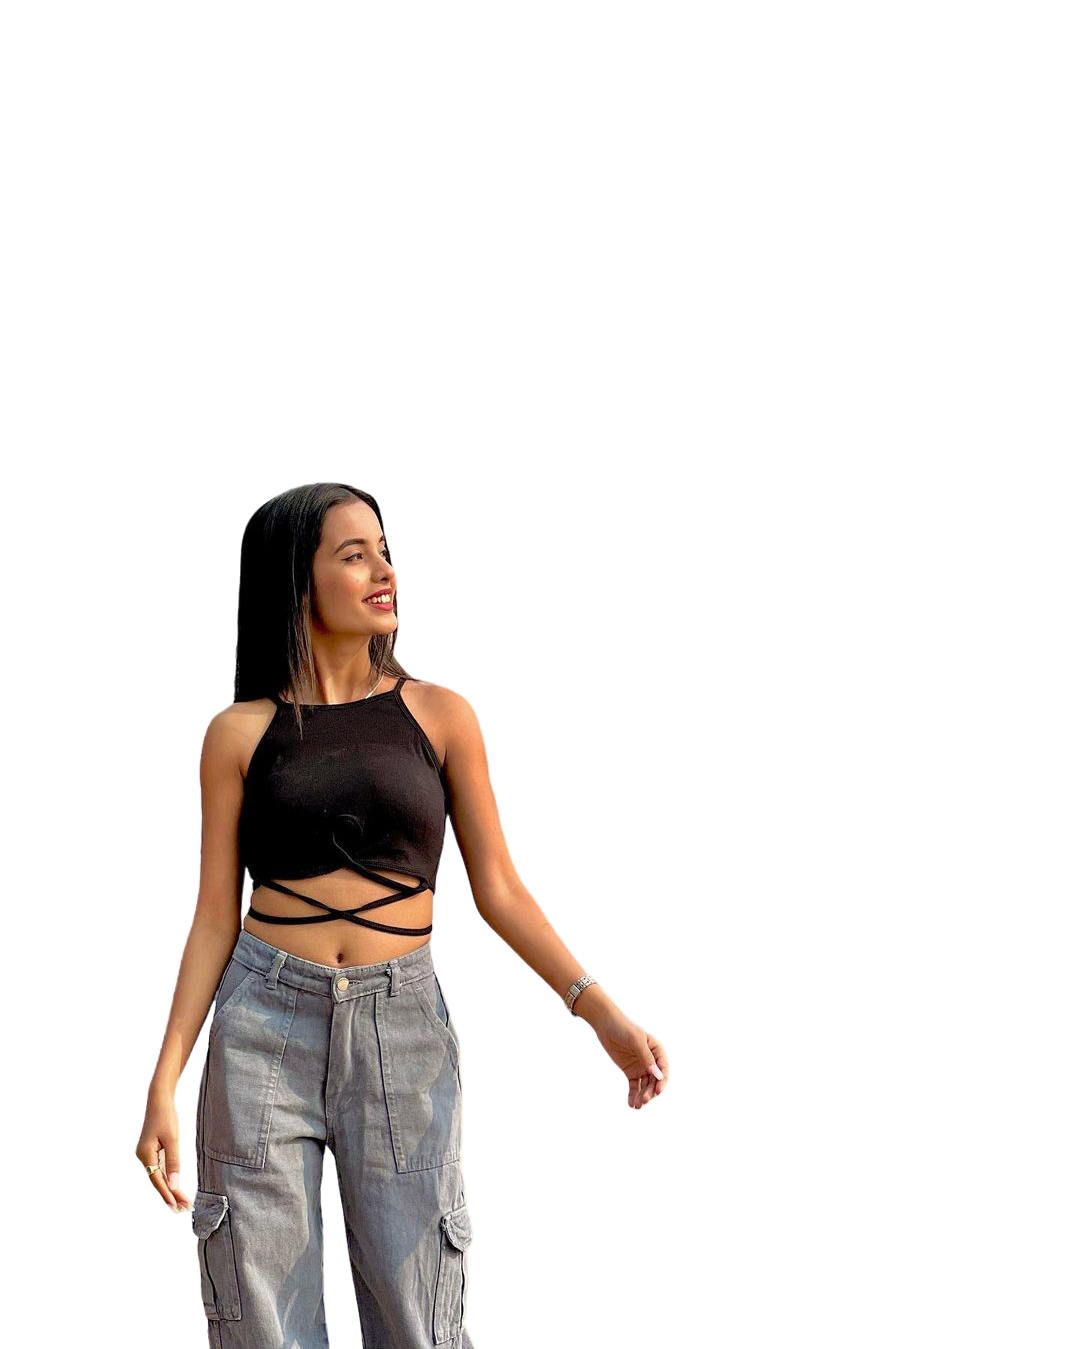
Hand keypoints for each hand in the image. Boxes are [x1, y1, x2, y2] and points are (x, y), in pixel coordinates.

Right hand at [136, 1090, 194, 1213]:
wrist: (160, 1098)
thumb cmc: (166, 1115)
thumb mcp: (173, 1138)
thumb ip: (173, 1161)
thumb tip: (173, 1184)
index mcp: (145, 1155)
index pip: (157, 1180)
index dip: (167, 1194)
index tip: (177, 1206)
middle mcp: (143, 1157)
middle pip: (157, 1181)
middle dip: (170, 1195)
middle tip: (183, 1209)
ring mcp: (147, 1154)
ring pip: (159, 1176)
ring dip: (170, 1189)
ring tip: (182, 1202)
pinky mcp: (152, 1151)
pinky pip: (160, 1169)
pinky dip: (169, 1178)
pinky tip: (176, 1187)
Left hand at [589, 1008, 669, 1110]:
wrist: (605, 1023)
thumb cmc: (623, 1027)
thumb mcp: (636, 1041)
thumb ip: (646, 1058)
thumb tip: (658, 1076)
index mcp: (657, 1051)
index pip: (664, 1069)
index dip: (662, 1082)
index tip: (657, 1093)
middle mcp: (651, 1060)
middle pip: (655, 1080)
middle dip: (651, 1092)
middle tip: (644, 1101)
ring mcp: (640, 1066)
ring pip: (645, 1085)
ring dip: (643, 1096)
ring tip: (638, 1106)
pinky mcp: (630, 1071)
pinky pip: (634, 1086)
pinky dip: (634, 1095)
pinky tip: (631, 1104)